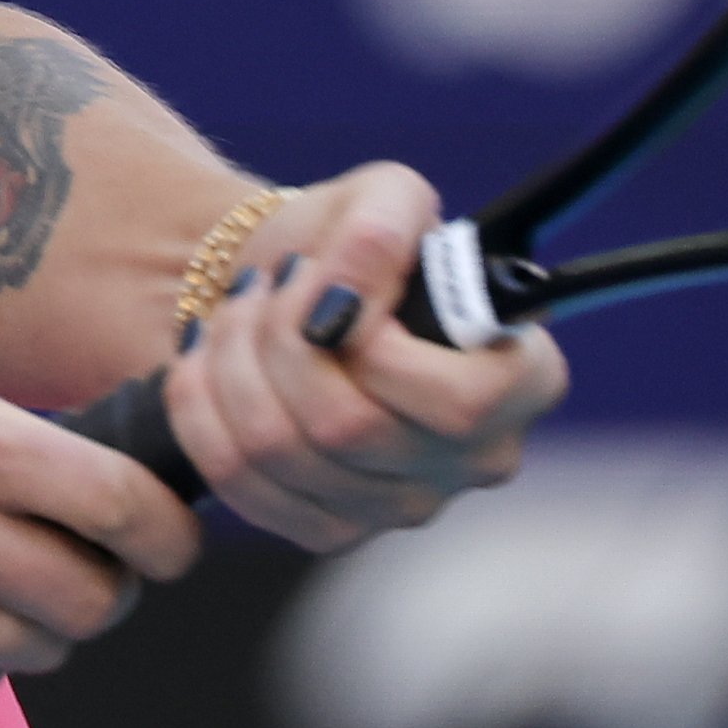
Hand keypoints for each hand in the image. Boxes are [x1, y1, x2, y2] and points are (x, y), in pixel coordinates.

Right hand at [0, 370, 199, 695]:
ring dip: (44, 626)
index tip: (173, 542)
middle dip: (109, 591)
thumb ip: (20, 444)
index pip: (120, 504)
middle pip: (93, 599)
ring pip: (39, 648)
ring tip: (6, 584)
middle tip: (91, 569)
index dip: (170, 535)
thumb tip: (128, 493)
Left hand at [161, 161, 569, 551]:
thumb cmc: (356, 245)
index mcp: (524, 382)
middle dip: (280, 339)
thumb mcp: (384, 197)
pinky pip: (242, 484)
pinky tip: (208, 361)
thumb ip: (380, 232)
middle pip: (349, 429)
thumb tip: (343, 302)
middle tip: (265, 284)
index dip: (376, 347)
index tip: (328, 285)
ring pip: (283, 454)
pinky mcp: (331, 529)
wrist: (295, 290)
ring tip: (233, 309)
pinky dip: (203, 410)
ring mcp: (404, 506)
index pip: (460, 404)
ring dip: (233, 363)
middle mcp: (477, 459)